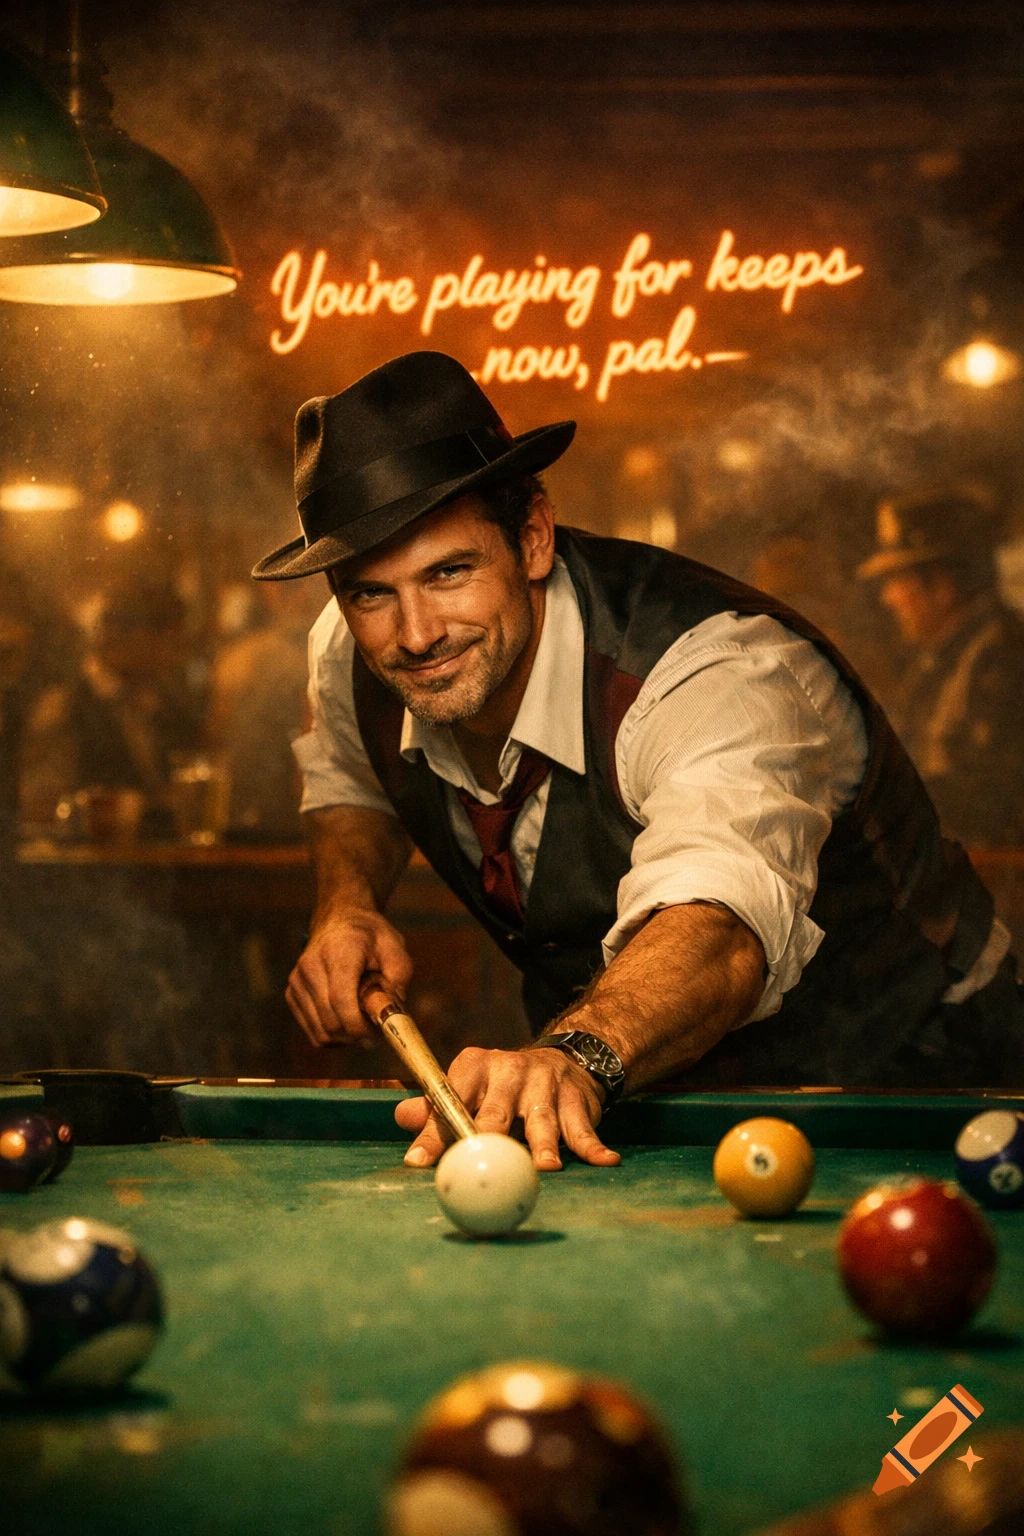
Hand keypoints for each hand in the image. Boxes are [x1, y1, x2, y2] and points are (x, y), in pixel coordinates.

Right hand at [287, 909, 412, 1046]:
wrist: (339, 920)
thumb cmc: (370, 936)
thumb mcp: (394, 946)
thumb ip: (399, 975)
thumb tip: (392, 1009)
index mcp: (338, 952)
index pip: (341, 1000)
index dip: (359, 1026)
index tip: (377, 1030)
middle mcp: (311, 966)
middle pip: (330, 1021)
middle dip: (356, 1033)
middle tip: (374, 1025)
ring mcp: (297, 981)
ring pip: (320, 1032)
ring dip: (344, 1037)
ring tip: (360, 1018)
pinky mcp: (292, 993)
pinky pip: (313, 1031)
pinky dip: (332, 1034)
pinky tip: (345, 1018)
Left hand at [394, 1046, 621, 1169]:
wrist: (563, 1060)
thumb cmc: (502, 1089)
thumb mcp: (468, 1090)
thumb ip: (435, 1109)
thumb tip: (400, 1119)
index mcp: (474, 1067)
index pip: (448, 1099)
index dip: (433, 1132)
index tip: (418, 1161)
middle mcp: (509, 1070)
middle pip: (495, 1110)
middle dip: (487, 1137)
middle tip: (481, 1163)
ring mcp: (546, 1083)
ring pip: (542, 1119)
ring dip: (545, 1145)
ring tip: (545, 1167)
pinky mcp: (576, 1098)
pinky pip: (583, 1127)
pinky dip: (594, 1146)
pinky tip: (605, 1162)